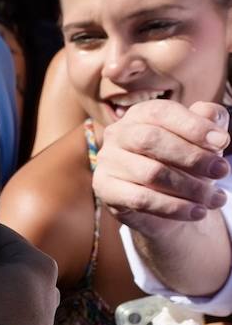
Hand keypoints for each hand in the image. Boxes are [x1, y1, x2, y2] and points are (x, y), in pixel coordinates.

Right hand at [93, 100, 229, 234]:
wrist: (166, 203)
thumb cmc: (184, 163)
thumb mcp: (202, 140)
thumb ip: (210, 121)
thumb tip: (212, 116)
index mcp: (140, 115)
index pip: (161, 112)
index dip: (193, 126)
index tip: (223, 142)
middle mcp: (117, 134)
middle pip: (150, 139)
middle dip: (192, 157)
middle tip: (222, 171)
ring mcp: (107, 161)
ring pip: (149, 172)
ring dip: (190, 187)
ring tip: (216, 199)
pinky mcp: (104, 188)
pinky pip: (140, 199)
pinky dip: (174, 208)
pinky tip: (197, 212)